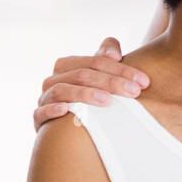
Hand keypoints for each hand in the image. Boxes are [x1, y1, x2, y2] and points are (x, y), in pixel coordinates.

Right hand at [34, 38, 148, 129]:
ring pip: (62, 90)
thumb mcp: (101, 74)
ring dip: (85, 94)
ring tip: (107, 100)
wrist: (70, 127)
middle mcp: (53, 80)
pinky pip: (40, 112)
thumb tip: (113, 54)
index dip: (121, 69)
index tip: (144, 81)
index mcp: (67, 65)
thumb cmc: (92, 95)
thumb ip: (107, 56)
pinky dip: (52, 110)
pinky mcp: (38, 119)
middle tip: (134, 92)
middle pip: (82, 74)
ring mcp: (45, 98)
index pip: (96, 62)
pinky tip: (66, 110)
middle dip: (110, 82)